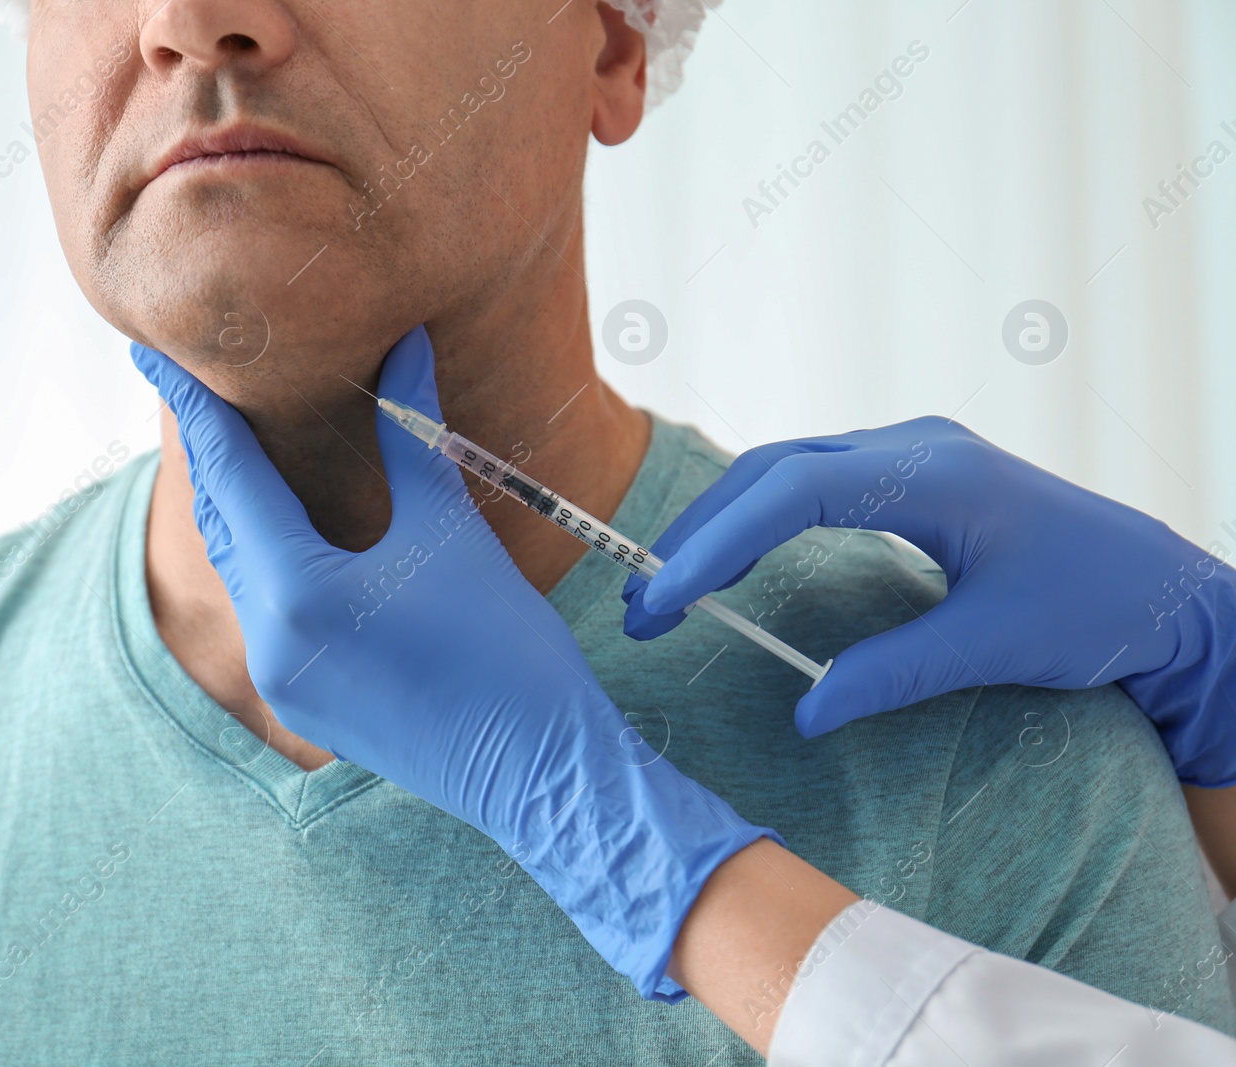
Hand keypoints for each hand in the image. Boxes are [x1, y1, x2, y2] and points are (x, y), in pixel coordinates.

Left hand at [131, 325, 780, 998]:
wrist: (538, 772)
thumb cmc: (504, 647)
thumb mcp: (449, 528)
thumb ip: (411, 432)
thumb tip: (403, 344)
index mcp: (296, 591)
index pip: (228, 475)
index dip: (193, 408)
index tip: (150, 355)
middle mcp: (269, 641)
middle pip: (222, 524)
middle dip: (209, 456)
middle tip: (195, 391)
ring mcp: (281, 682)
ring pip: (240, 573)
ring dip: (237, 510)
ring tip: (237, 450)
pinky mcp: (304, 704)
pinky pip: (266, 615)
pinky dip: (266, 561)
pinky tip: (288, 532)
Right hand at [621, 416, 1235, 787]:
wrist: (1171, 590)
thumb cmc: (1100, 608)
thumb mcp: (996, 645)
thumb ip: (895, 673)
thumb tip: (806, 712)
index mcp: (934, 472)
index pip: (792, 493)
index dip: (716, 544)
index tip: (663, 598)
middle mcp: (914, 447)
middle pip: (772, 471)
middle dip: (698, 532)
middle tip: (643, 603)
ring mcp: (912, 455)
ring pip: (785, 472)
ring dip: (721, 524)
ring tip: (667, 587)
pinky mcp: (913, 477)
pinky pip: (812, 485)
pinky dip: (759, 521)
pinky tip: (732, 560)